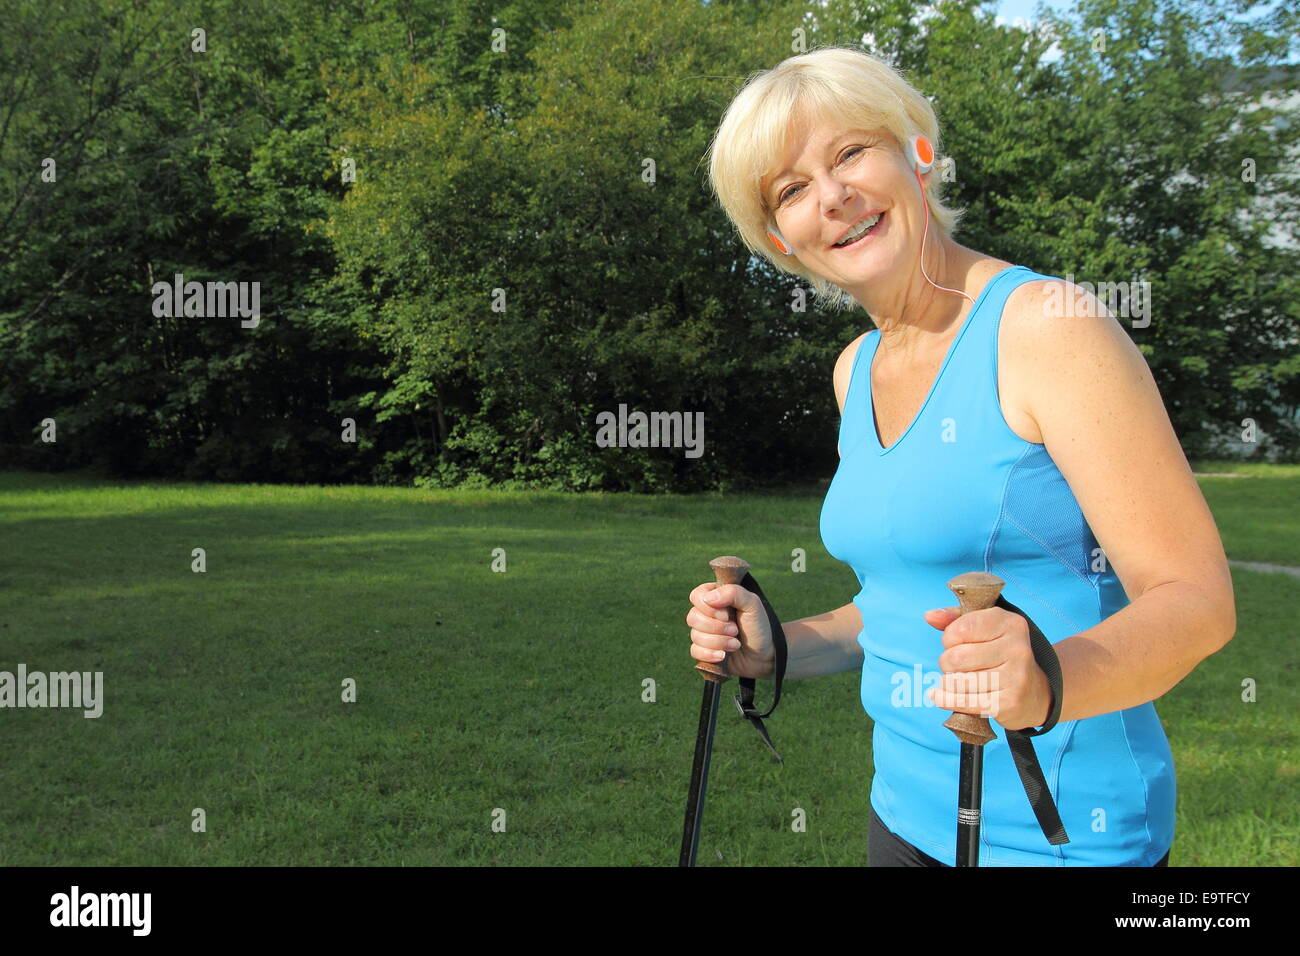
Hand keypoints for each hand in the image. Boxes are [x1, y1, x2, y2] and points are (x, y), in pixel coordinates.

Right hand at [684, 581, 774, 679]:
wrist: (765, 655)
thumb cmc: (759, 626)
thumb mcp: (752, 604)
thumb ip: (733, 593)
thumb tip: (708, 598)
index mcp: (715, 598)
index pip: (696, 596)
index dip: (708, 607)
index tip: (726, 615)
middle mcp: (706, 615)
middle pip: (693, 617)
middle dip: (716, 627)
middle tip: (735, 630)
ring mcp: (703, 633)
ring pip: (695, 636)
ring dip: (718, 642)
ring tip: (736, 644)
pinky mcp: (704, 651)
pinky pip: (695, 651)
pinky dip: (710, 654)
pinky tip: (723, 656)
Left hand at [922, 606, 1051, 730]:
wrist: (1036, 693)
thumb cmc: (1002, 655)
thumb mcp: (987, 628)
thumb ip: (956, 618)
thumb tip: (930, 616)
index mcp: (1011, 624)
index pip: (961, 628)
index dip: (949, 638)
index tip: (955, 643)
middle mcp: (1017, 649)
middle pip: (956, 657)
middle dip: (947, 663)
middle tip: (956, 665)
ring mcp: (1015, 678)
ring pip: (957, 682)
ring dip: (948, 682)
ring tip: (958, 680)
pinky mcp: (1009, 704)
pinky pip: (963, 703)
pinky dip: (944, 700)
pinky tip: (938, 696)